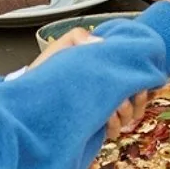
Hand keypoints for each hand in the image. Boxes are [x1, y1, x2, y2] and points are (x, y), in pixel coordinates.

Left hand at [28, 28, 154, 137]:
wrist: (28, 98)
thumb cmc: (44, 73)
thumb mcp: (60, 48)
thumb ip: (79, 37)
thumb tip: (100, 42)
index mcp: (103, 74)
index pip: (134, 77)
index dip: (141, 79)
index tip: (138, 80)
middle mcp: (106, 93)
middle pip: (139, 98)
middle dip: (137, 98)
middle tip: (125, 95)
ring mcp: (101, 112)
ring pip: (130, 115)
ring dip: (125, 112)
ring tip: (111, 108)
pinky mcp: (93, 128)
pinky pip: (115, 131)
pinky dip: (114, 125)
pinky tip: (104, 120)